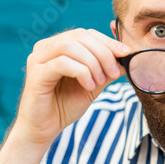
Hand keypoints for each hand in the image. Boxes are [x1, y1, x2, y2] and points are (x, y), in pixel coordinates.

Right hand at [15, 28, 130, 145]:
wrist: (45, 129)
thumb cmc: (66, 105)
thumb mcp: (95, 83)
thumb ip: (109, 69)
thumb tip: (128, 56)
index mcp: (58, 45)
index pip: (87, 34)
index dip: (108, 42)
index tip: (126, 53)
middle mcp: (45, 48)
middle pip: (79, 36)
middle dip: (103, 52)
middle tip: (114, 73)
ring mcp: (37, 59)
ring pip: (70, 46)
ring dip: (92, 63)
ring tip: (100, 81)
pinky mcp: (35, 75)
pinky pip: (62, 63)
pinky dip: (81, 72)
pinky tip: (89, 86)